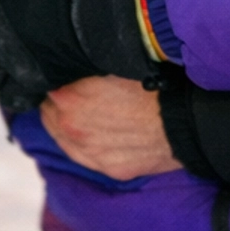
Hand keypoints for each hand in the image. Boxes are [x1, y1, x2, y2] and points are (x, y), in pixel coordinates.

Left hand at [43, 77, 179, 179]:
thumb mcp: (114, 66)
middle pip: (49, 114)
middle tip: (69, 96)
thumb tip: (74, 63)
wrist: (182, 120)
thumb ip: (86, 70)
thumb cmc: (153, 86)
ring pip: (61, 138)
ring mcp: (88, 152)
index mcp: (69, 99)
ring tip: (79, 116)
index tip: (64, 79)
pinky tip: (91, 135)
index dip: (56, 81)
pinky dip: (82, 144)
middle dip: (56, 104)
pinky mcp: (107, 168)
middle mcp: (71, 129)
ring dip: (65, 126)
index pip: (47, 88)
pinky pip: (82, 156)